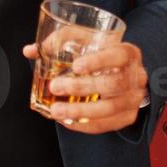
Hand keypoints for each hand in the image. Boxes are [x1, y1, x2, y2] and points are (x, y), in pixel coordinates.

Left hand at [22, 39, 149, 133]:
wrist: (126, 75)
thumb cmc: (102, 55)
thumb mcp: (88, 42)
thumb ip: (61, 41)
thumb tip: (30, 51)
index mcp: (129, 54)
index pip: (119, 55)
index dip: (99, 61)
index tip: (76, 66)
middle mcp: (136, 76)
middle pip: (113, 84)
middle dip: (82, 87)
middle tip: (55, 87)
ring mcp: (134, 99)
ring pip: (109, 108)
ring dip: (80, 110)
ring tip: (56, 110)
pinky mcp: (128, 117)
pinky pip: (106, 125)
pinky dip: (84, 124)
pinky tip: (66, 120)